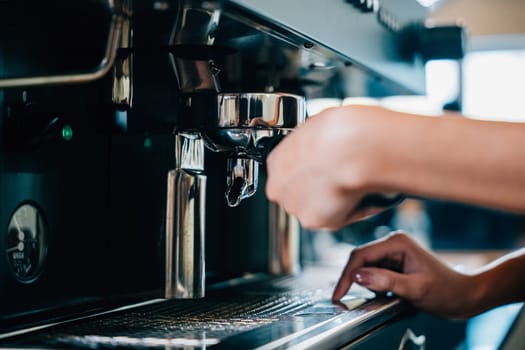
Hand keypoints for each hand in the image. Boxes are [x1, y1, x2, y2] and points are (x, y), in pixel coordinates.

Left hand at [265, 105, 393, 229]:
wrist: (354, 149)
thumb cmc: (339, 132)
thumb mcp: (317, 128)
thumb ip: (312, 146)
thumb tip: (324, 149)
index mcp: (275, 161)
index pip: (287, 173)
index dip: (308, 172)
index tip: (322, 170)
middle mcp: (279, 188)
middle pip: (296, 195)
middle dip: (316, 191)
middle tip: (338, 179)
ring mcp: (295, 207)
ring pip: (313, 209)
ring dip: (331, 203)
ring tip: (350, 185)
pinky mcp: (315, 221)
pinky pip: (335, 219)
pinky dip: (349, 211)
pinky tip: (357, 194)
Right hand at [332, 231, 479, 318]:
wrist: (464, 296)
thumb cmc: (446, 291)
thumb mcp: (415, 289)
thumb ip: (385, 281)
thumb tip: (357, 275)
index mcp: (397, 242)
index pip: (361, 255)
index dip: (346, 275)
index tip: (338, 293)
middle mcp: (393, 243)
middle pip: (360, 259)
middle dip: (351, 279)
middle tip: (342, 299)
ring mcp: (393, 253)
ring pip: (365, 267)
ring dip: (364, 283)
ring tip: (378, 298)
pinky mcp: (394, 263)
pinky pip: (374, 273)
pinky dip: (372, 285)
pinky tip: (383, 295)